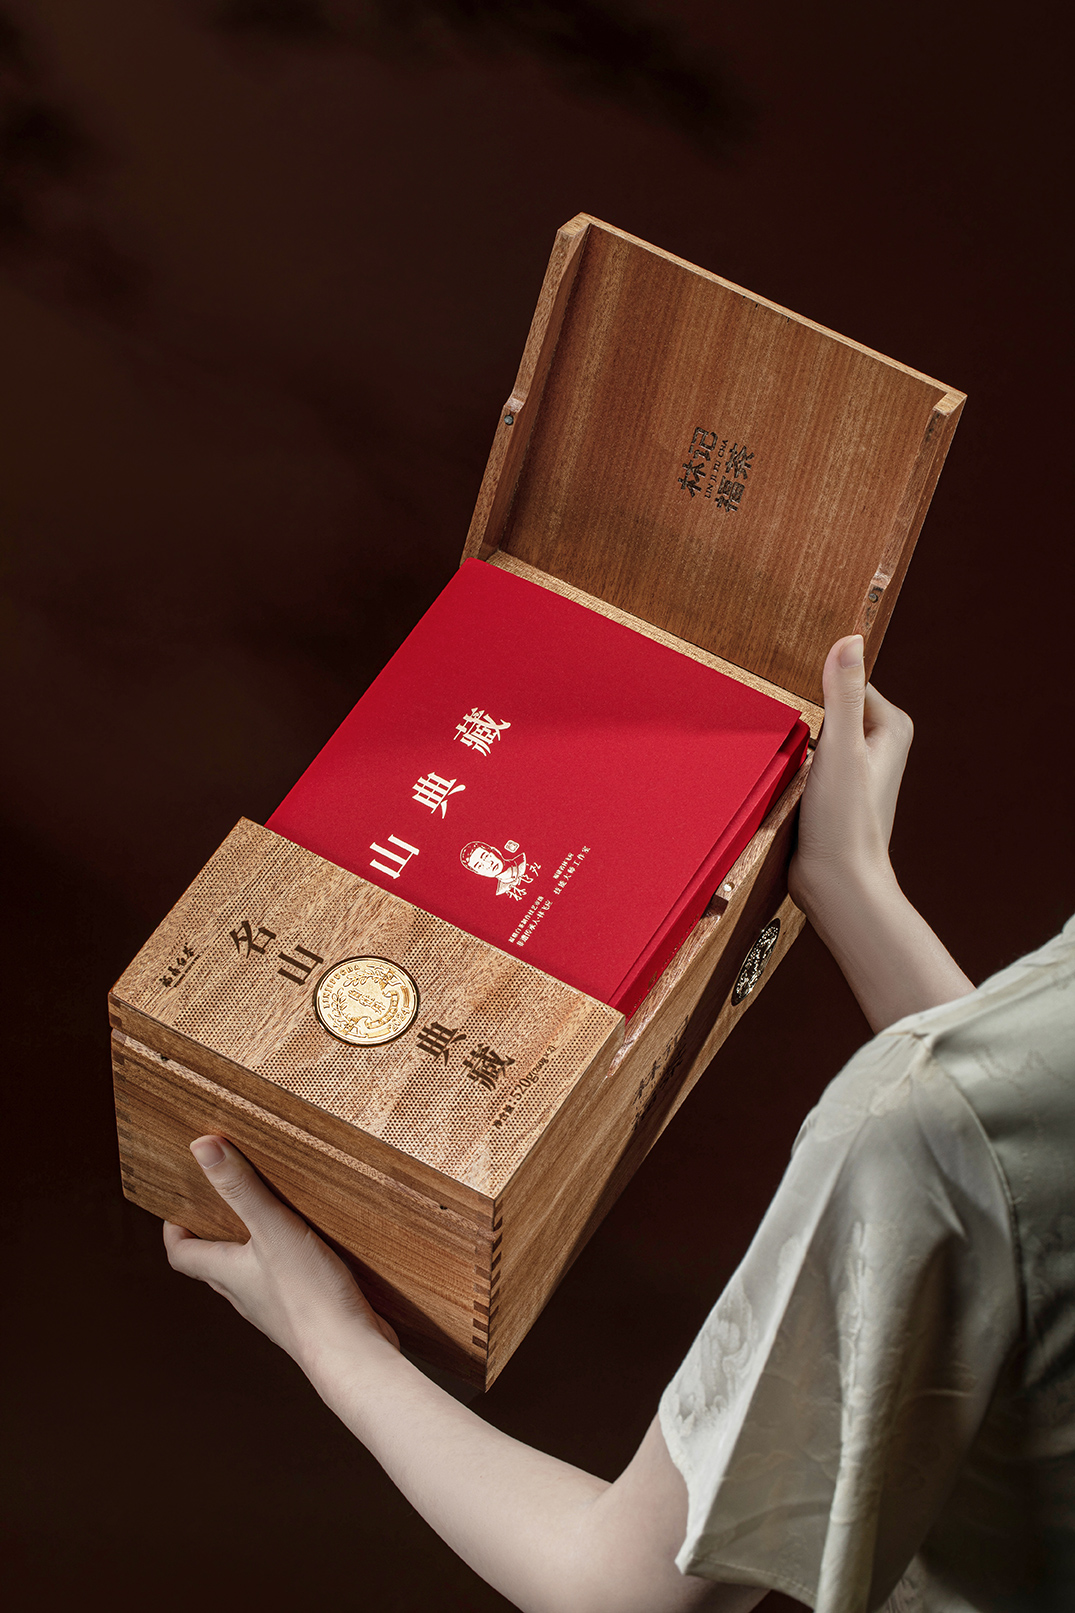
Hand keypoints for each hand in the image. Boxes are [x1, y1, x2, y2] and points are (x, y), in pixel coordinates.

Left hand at [164, 1135, 398, 1376]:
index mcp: (227, 1274)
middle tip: (218, 1205)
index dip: (174, 1232)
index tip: (175, 1208)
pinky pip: (282, 1286)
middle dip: (210, 1236)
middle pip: (212, 1266)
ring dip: (247, 1252)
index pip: (182, 1255)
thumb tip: (201, 1148)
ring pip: (247, 1277)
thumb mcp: (274, 1230)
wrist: (350, 1352)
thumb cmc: (309, 1296)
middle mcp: (244, 1294)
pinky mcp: (304, 1314)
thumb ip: (241, 1189)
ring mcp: (273, 1308)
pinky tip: (307, 1252)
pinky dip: (282, 1266)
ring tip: (263, 1221)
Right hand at [789, 634, 913, 915]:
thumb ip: (843, 695)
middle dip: (802, 714)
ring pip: (813, 733)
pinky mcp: (832, 790)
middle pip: (828, 706)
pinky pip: (804, 759)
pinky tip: (775, 775)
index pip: (846, 680)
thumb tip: (849, 640)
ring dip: (793, 740)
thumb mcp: (841, 749)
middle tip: (781, 728)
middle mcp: (877, 745)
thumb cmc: (846, 824)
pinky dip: (788, 762)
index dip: (817, 686)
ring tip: (778, 755)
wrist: (836, 886)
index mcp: (890, 727)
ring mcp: (854, 769)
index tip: (795, 699)